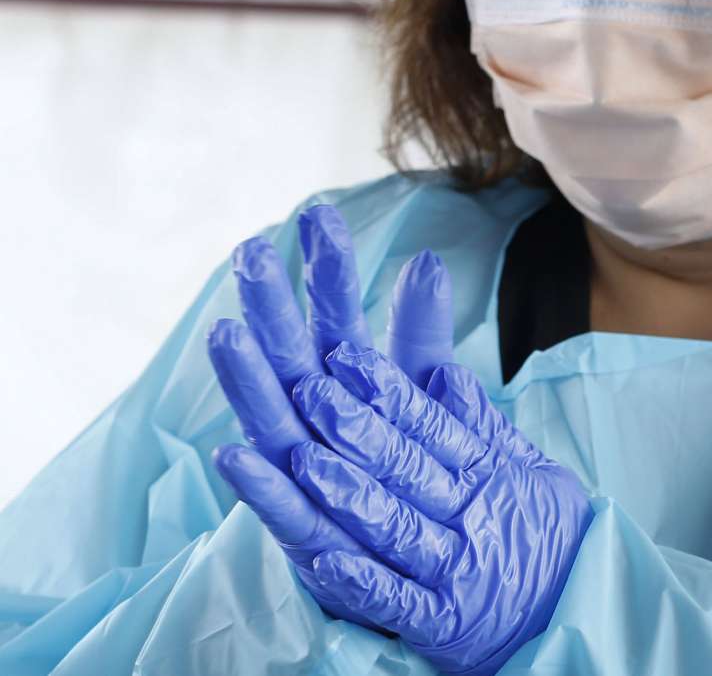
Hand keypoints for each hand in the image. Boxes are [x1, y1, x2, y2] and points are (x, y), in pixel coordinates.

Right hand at [206, 203, 452, 626]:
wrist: (423, 556)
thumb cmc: (410, 464)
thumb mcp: (423, 390)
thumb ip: (418, 331)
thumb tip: (427, 258)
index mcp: (346, 381)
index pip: (335, 316)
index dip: (328, 270)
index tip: (317, 213)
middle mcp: (314, 420)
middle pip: (290, 357)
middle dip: (271, 308)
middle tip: (251, 252)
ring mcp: (302, 474)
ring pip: (272, 421)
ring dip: (247, 382)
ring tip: (225, 334)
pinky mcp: (305, 535)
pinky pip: (280, 508)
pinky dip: (259, 484)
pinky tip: (230, 453)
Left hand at [289, 343, 592, 674]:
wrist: (582, 611)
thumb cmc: (551, 536)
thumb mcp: (534, 471)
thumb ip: (485, 427)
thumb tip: (447, 372)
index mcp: (489, 476)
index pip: (432, 426)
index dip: (388, 392)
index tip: (345, 359)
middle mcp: (469, 518)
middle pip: (406, 467)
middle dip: (355, 428)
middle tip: (310, 391)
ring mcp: (455, 572)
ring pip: (395, 526)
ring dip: (349, 493)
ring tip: (303, 460)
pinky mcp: (443, 623)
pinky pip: (397, 602)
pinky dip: (363, 583)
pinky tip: (326, 560)